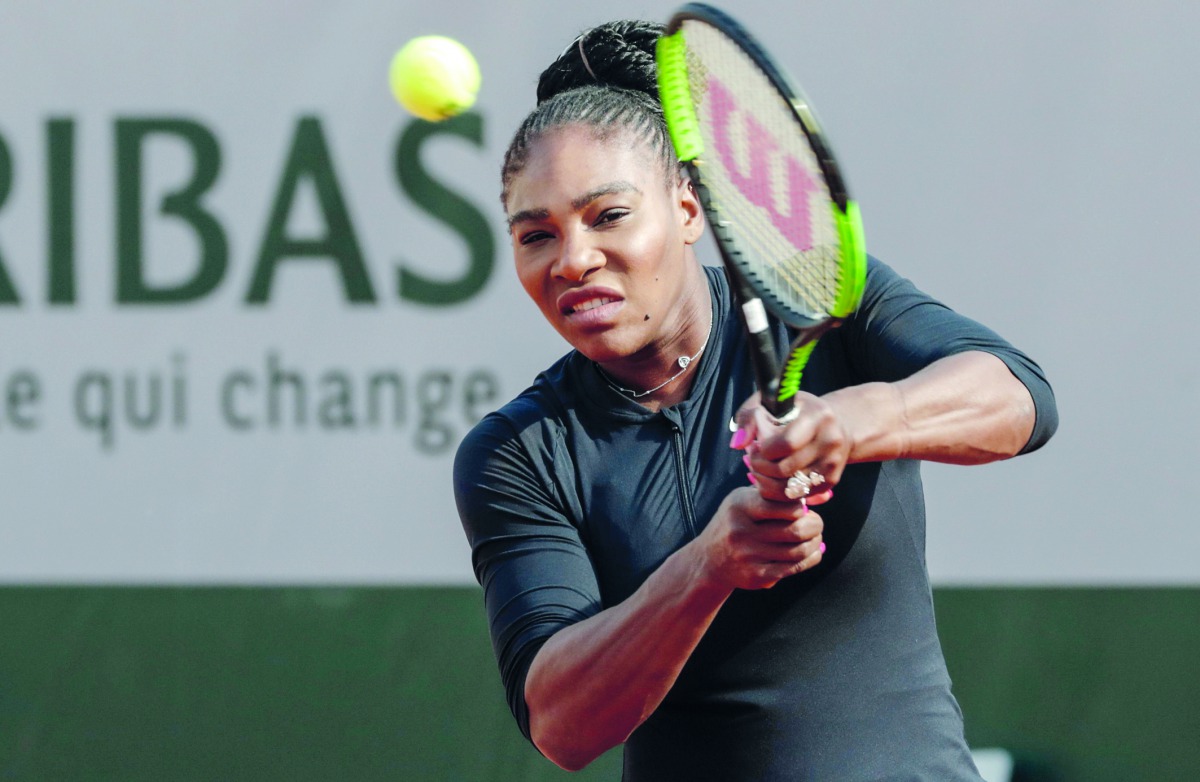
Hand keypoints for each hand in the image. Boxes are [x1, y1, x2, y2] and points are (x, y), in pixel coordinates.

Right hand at [695, 486, 823, 590]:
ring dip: (814, 543)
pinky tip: (812, 552)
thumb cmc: (735, 523)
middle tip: (816, 523)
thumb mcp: (743, 500)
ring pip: (798, 551)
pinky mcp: (755, 576)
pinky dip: (810, 559)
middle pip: (796, 530)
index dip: (801, 506)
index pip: (784, 504)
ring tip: (814, 537)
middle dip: (815, 525)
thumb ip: (773, 494)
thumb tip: (819, 495)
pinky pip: (793, 568)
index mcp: (740, 506)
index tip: (803, 508)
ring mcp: (748, 556)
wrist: (709, 559)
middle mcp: (741, 531)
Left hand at [731, 391, 850, 504]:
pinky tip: (772, 477)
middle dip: (760, 467)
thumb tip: (738, 444)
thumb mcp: (770, 403)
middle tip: (753, 458)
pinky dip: (777, 492)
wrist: (834, 424)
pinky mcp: (831, 480)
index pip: (785, 444)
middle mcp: (831, 441)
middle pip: (784, 469)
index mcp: (818, 416)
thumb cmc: (795, 411)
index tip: (756, 444)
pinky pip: (796, 496)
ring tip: (760, 468)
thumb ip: (749, 417)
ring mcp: (833, 463)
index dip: (763, 449)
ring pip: (788, 488)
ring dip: (766, 481)